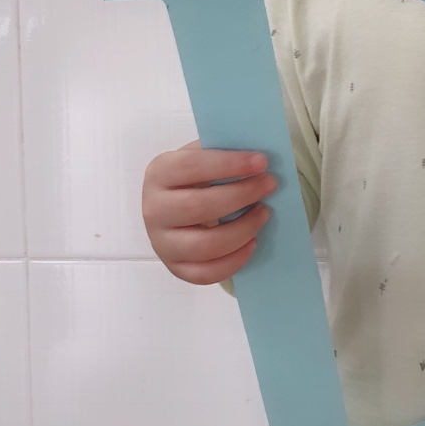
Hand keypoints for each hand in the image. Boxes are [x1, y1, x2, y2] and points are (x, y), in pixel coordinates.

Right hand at [142, 140, 275, 284]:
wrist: (177, 205)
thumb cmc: (196, 178)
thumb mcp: (203, 157)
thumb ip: (223, 152)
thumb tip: (258, 157)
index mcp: (159, 173)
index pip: (190, 166)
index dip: (228, 164)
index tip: (261, 162)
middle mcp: (154, 210)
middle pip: (199, 207)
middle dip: (241, 195)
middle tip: (270, 185)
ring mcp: (162, 242)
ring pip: (205, 245)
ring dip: (243, 229)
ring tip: (264, 213)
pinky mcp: (176, 267)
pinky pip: (206, 273)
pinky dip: (235, 260)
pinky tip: (253, 242)